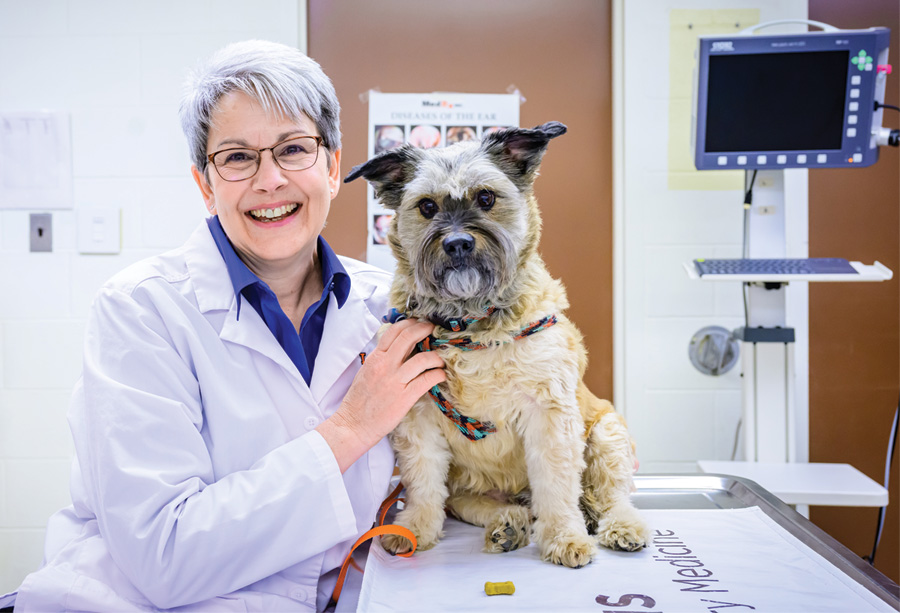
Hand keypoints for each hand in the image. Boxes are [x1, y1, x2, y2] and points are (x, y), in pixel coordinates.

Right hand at [316, 318, 444, 471]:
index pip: (394, 331)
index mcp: (375, 358)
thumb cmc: (359, 401)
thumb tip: (398, 348)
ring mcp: (395, 381)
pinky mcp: (405, 397)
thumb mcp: (366, 372)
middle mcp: (385, 366)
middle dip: (425, 329)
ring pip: (422, 359)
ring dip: (436, 356)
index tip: (420, 323)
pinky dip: (438, 374)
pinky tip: (440, 375)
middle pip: (409, 337)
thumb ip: (381, 358)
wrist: (353, 424)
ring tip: (440, 359)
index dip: (410, 323)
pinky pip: (427, 380)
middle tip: (434, 330)